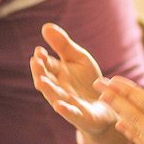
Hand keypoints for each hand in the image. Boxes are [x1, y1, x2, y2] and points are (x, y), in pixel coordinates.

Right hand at [30, 23, 127, 143]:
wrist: (108, 104)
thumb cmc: (89, 81)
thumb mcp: (79, 58)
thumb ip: (63, 45)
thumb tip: (45, 26)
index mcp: (58, 74)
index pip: (47, 65)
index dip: (42, 59)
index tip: (39, 51)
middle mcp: (60, 89)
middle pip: (47, 81)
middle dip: (40, 72)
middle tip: (35, 62)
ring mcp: (69, 103)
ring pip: (55, 97)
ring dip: (48, 90)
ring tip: (41, 81)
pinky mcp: (81, 116)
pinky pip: (72, 114)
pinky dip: (65, 110)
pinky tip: (59, 106)